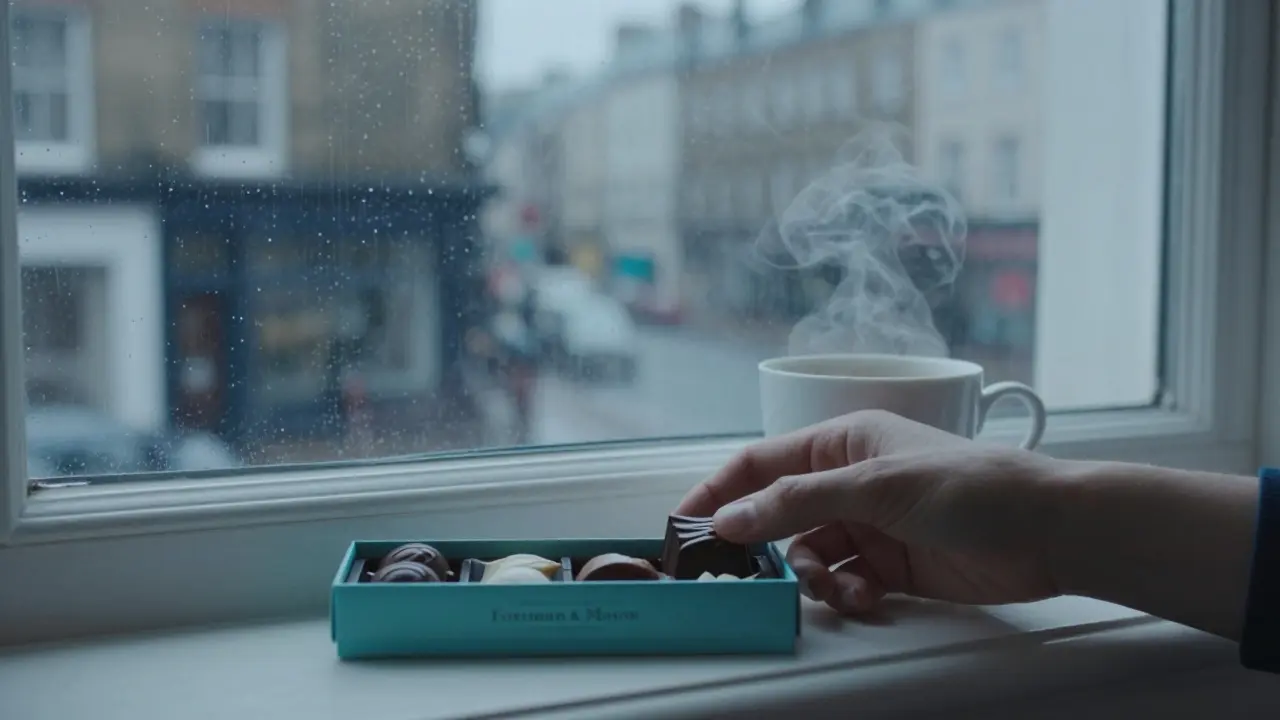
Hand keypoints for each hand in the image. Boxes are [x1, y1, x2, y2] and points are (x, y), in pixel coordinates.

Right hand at [674, 410, 1067, 614]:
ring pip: (809, 556)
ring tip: (842, 591)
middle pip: (780, 516)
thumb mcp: (875, 486)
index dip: (718, 490)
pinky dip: (845, 595)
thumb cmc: (971, 486)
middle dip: (767, 548)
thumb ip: (797, 502)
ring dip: (816, 578)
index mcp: (842, 441)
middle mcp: (850, 481)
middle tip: (750, 575)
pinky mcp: (891, 565)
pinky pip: (843, 582)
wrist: (1049, 532)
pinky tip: (866, 599)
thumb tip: (730, 517)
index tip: (683, 523)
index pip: (761, 463)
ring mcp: (870, 525)